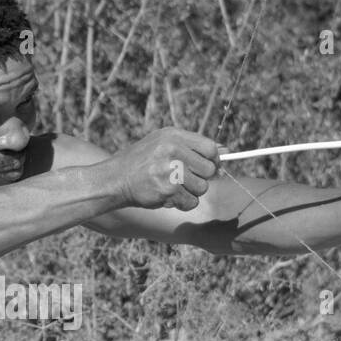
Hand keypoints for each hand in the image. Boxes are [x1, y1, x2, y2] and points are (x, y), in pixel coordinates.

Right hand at [100, 128, 219, 210]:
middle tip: (186, 180)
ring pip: (201, 188)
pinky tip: (167, 197)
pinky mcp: (167, 190)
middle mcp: (172, 150)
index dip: (213, 160)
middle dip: (201, 178)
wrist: (115, 179)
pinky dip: (182, 204)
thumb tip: (225, 150)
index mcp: (173, 136)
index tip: (207, 168)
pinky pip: (191, 202)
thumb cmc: (140, 162)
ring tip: (172, 188)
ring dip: (190, 192)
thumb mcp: (162, 143)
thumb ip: (191, 146)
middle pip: (209, 169)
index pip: (210, 148)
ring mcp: (170, 170)